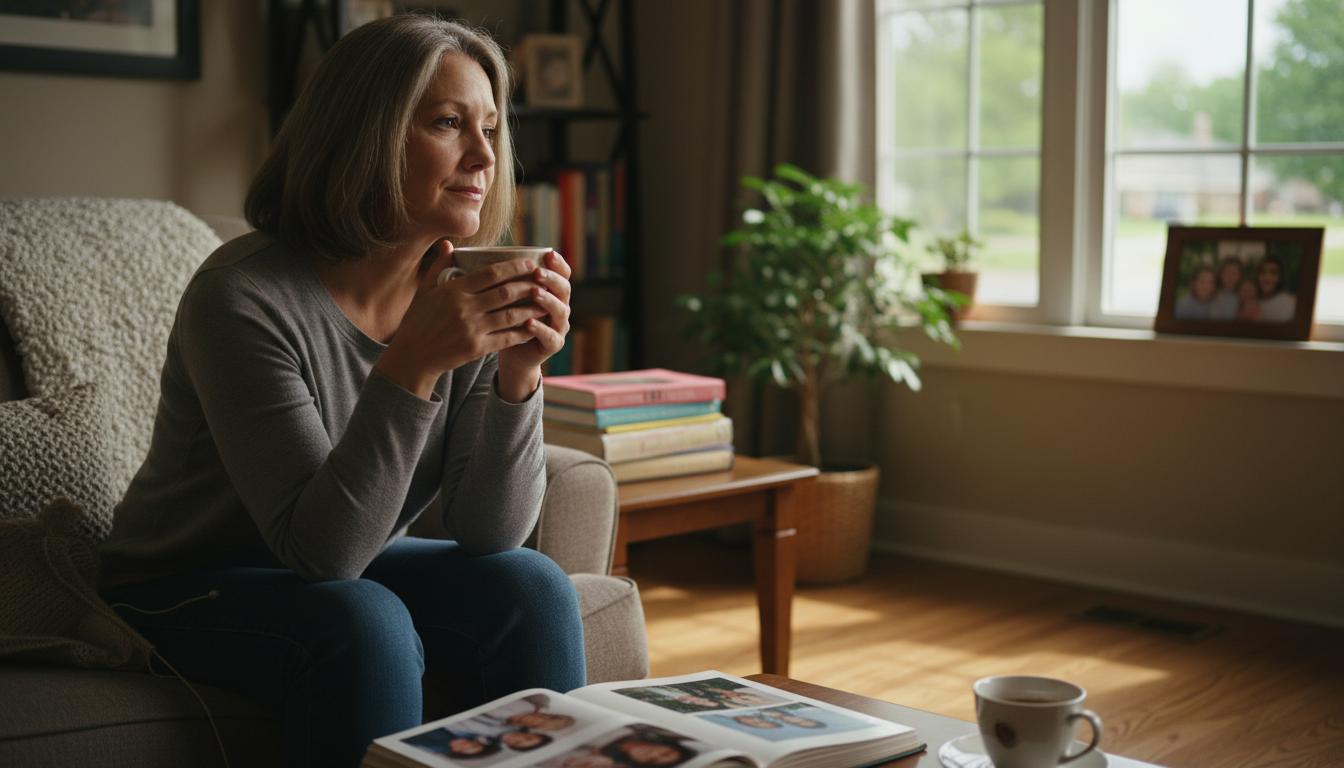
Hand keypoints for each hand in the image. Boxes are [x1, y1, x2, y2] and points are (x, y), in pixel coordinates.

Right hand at [376, 240, 546, 398]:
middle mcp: (464, 307)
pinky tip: (533, 326)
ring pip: (510, 315)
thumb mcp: (424, 291)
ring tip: (545, 302)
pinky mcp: (476, 347)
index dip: (514, 267)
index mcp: (453, 290)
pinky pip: (506, 337)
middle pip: (505, 292)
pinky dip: (522, 331)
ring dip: (531, 308)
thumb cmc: (418, 321)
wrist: (412, 356)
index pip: (490, 273)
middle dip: (528, 285)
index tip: (530, 262)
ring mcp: (472, 328)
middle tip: (544, 280)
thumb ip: (440, 267)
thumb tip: (449, 244)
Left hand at [497, 250, 571, 399]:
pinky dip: (540, 328)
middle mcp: (559, 306)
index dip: (558, 263)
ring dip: (548, 300)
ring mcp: (558, 326)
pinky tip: (528, 322)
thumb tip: (461, 249)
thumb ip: (498, 276)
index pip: (562, 273)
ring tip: (535, 292)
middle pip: (564, 289)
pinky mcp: (553, 345)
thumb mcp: (502, 296)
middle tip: (537, 273)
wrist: (510, 352)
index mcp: (551, 291)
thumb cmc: (504, 319)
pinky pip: (550, 336)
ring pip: (561, 311)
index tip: (548, 253)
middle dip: (552, 279)